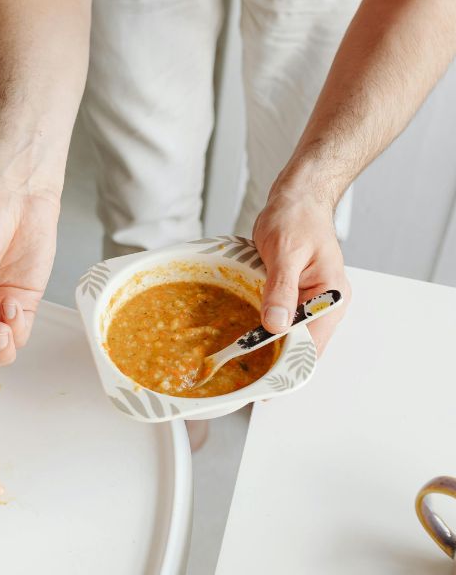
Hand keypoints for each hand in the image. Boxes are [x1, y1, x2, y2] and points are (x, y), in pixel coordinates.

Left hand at [252, 189, 350, 356]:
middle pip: (303, 345)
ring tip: (242, 356)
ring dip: (269, 343)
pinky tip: (247, 333)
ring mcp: (312, 301)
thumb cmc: (296, 219)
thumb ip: (281, 289)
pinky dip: (266, 327)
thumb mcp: (285, 253)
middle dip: (275, 358)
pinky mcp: (296, 295)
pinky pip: (283, 319)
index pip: (313, 344)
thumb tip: (276, 325)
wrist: (297, 199)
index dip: (288, 362)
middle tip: (244, 369)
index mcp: (332, 296)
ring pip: (291, 335)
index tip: (262, 374)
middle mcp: (326, 303)